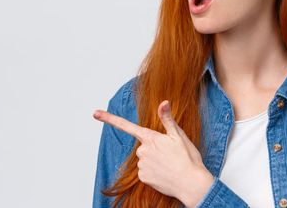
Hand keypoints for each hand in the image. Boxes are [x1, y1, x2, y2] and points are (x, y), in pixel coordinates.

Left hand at [93, 100, 213, 205]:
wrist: (191, 183)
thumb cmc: (187, 158)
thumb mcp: (179, 135)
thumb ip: (167, 119)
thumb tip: (163, 102)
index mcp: (151, 138)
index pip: (126, 126)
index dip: (109, 119)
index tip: (95, 113)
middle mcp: (143, 151)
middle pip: (143, 146)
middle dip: (154, 148)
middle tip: (170, 153)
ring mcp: (142, 165)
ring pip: (145, 159)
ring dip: (155, 160)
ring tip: (170, 164)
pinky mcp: (143, 178)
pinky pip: (145, 171)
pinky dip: (154, 171)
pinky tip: (165, 173)